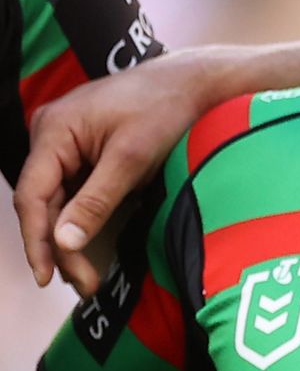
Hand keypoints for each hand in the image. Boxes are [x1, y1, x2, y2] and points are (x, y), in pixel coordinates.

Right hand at [16, 50, 231, 293]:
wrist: (195, 83)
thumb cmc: (166, 110)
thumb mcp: (132, 159)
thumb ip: (96, 201)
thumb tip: (64, 243)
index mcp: (54, 131)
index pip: (33, 194)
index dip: (36, 239)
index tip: (46, 276)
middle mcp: (51, 135)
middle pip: (44, 202)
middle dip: (60, 247)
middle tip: (83, 286)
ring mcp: (66, 143)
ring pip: (58, 201)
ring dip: (71, 239)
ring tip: (87, 279)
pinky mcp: (85, 151)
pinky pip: (74, 191)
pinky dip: (83, 220)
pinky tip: (91, 250)